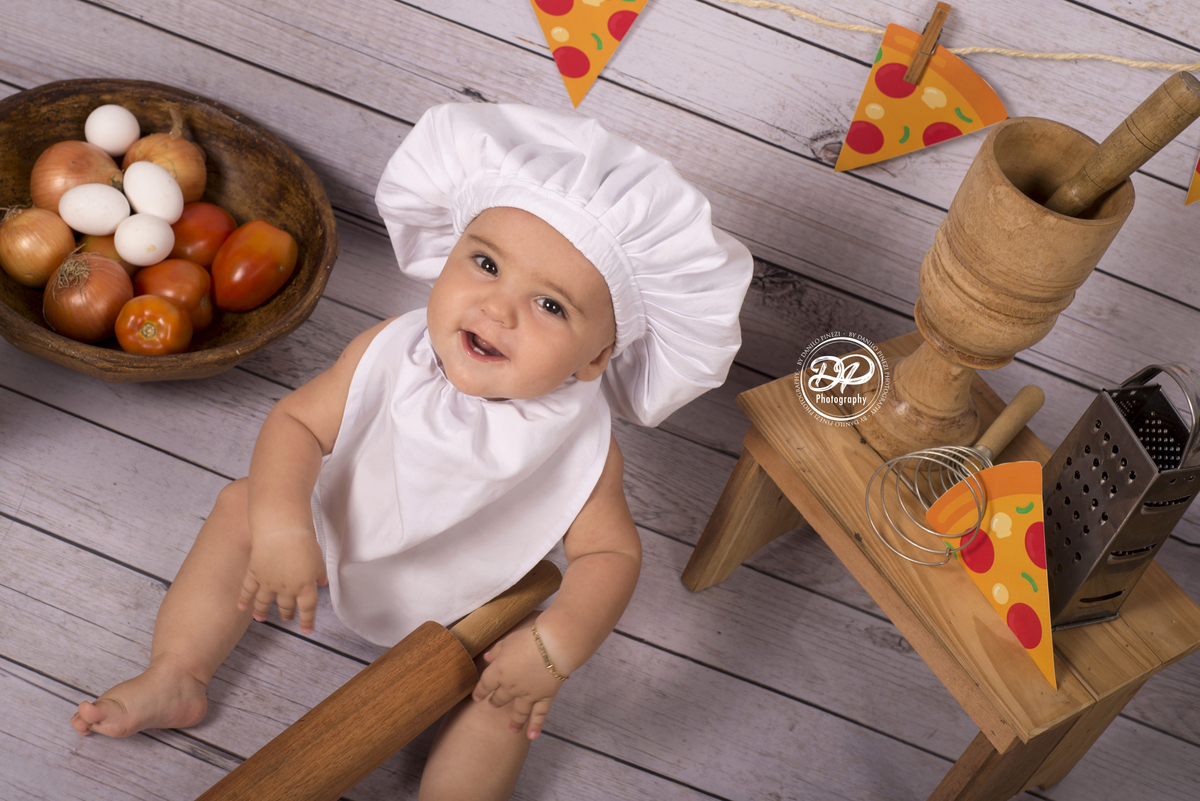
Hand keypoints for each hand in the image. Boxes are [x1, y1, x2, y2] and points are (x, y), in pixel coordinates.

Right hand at [237, 525, 326, 633]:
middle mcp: (286, 588)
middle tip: (287, 618)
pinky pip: (248, 590)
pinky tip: (241, 607)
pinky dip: (244, 599)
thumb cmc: (304, 542)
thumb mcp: (318, 559)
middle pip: (287, 605)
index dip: (307, 620)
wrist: (282, 531)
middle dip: (287, 613)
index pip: (308, 608)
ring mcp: (269, 582)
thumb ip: (319, 573)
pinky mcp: (255, 573)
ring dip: (263, 611)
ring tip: (261, 618)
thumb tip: (322, 582)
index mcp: (305, 586)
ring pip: (264, 602)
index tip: (306, 630)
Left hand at [471, 624, 565, 739]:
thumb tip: (486, 658)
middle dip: (496, 701)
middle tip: (494, 705)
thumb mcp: (507, 641)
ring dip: (514, 721)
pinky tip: (531, 736)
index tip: (476, 697)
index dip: (480, 691)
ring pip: (519, 711)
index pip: (485, 684)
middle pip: (501, 697)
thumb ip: (495, 651)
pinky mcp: (544, 697)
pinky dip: (536, 726)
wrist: (552, 646)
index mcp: (499, 672)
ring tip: (511, 729)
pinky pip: (539, 714)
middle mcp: (511, 687)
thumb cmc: (529, 639)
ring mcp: (528, 695)